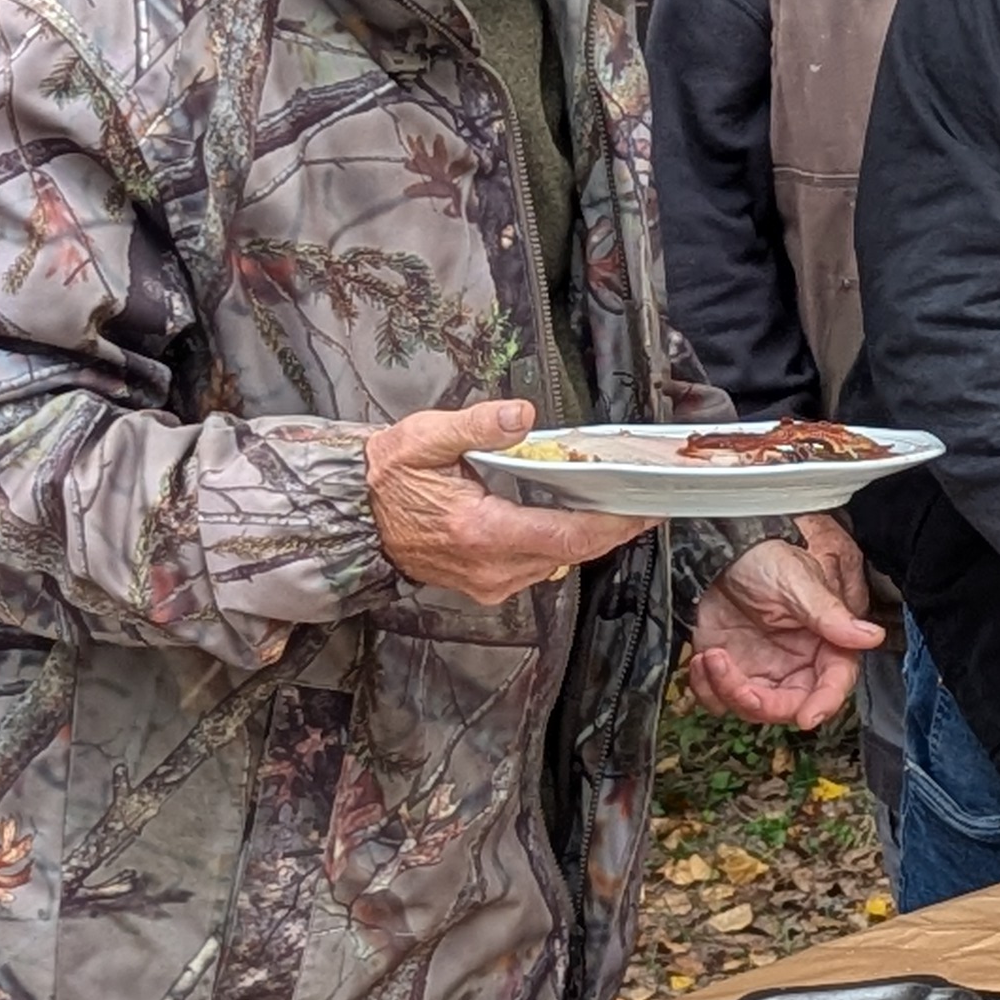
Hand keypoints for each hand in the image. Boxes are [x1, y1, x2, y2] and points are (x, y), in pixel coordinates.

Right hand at [367, 401, 651, 602]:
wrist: (355, 517)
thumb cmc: (388, 479)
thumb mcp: (425, 438)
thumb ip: (477, 425)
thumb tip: (520, 415)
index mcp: (480, 532)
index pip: (566, 536)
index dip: (612, 525)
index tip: (644, 510)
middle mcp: (489, 566)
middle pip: (571, 553)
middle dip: (610, 529)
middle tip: (643, 503)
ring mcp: (488, 581)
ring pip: (557, 563)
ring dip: (586, 537)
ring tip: (613, 505)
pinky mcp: (487, 584)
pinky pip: (538, 567)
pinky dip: (559, 544)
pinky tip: (571, 519)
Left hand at [681, 521, 884, 727]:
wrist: (719, 548)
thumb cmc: (766, 556)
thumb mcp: (799, 582)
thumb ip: (831, 615)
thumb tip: (870, 636)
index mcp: (824, 643)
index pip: (833, 683)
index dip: (824, 704)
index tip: (808, 717)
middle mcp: (795, 662)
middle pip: (789, 706)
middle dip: (761, 703)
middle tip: (738, 685)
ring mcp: (761, 669)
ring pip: (752, 708)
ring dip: (727, 691)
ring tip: (712, 657)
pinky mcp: (730, 669)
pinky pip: (719, 699)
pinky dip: (706, 688)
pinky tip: (702, 659)